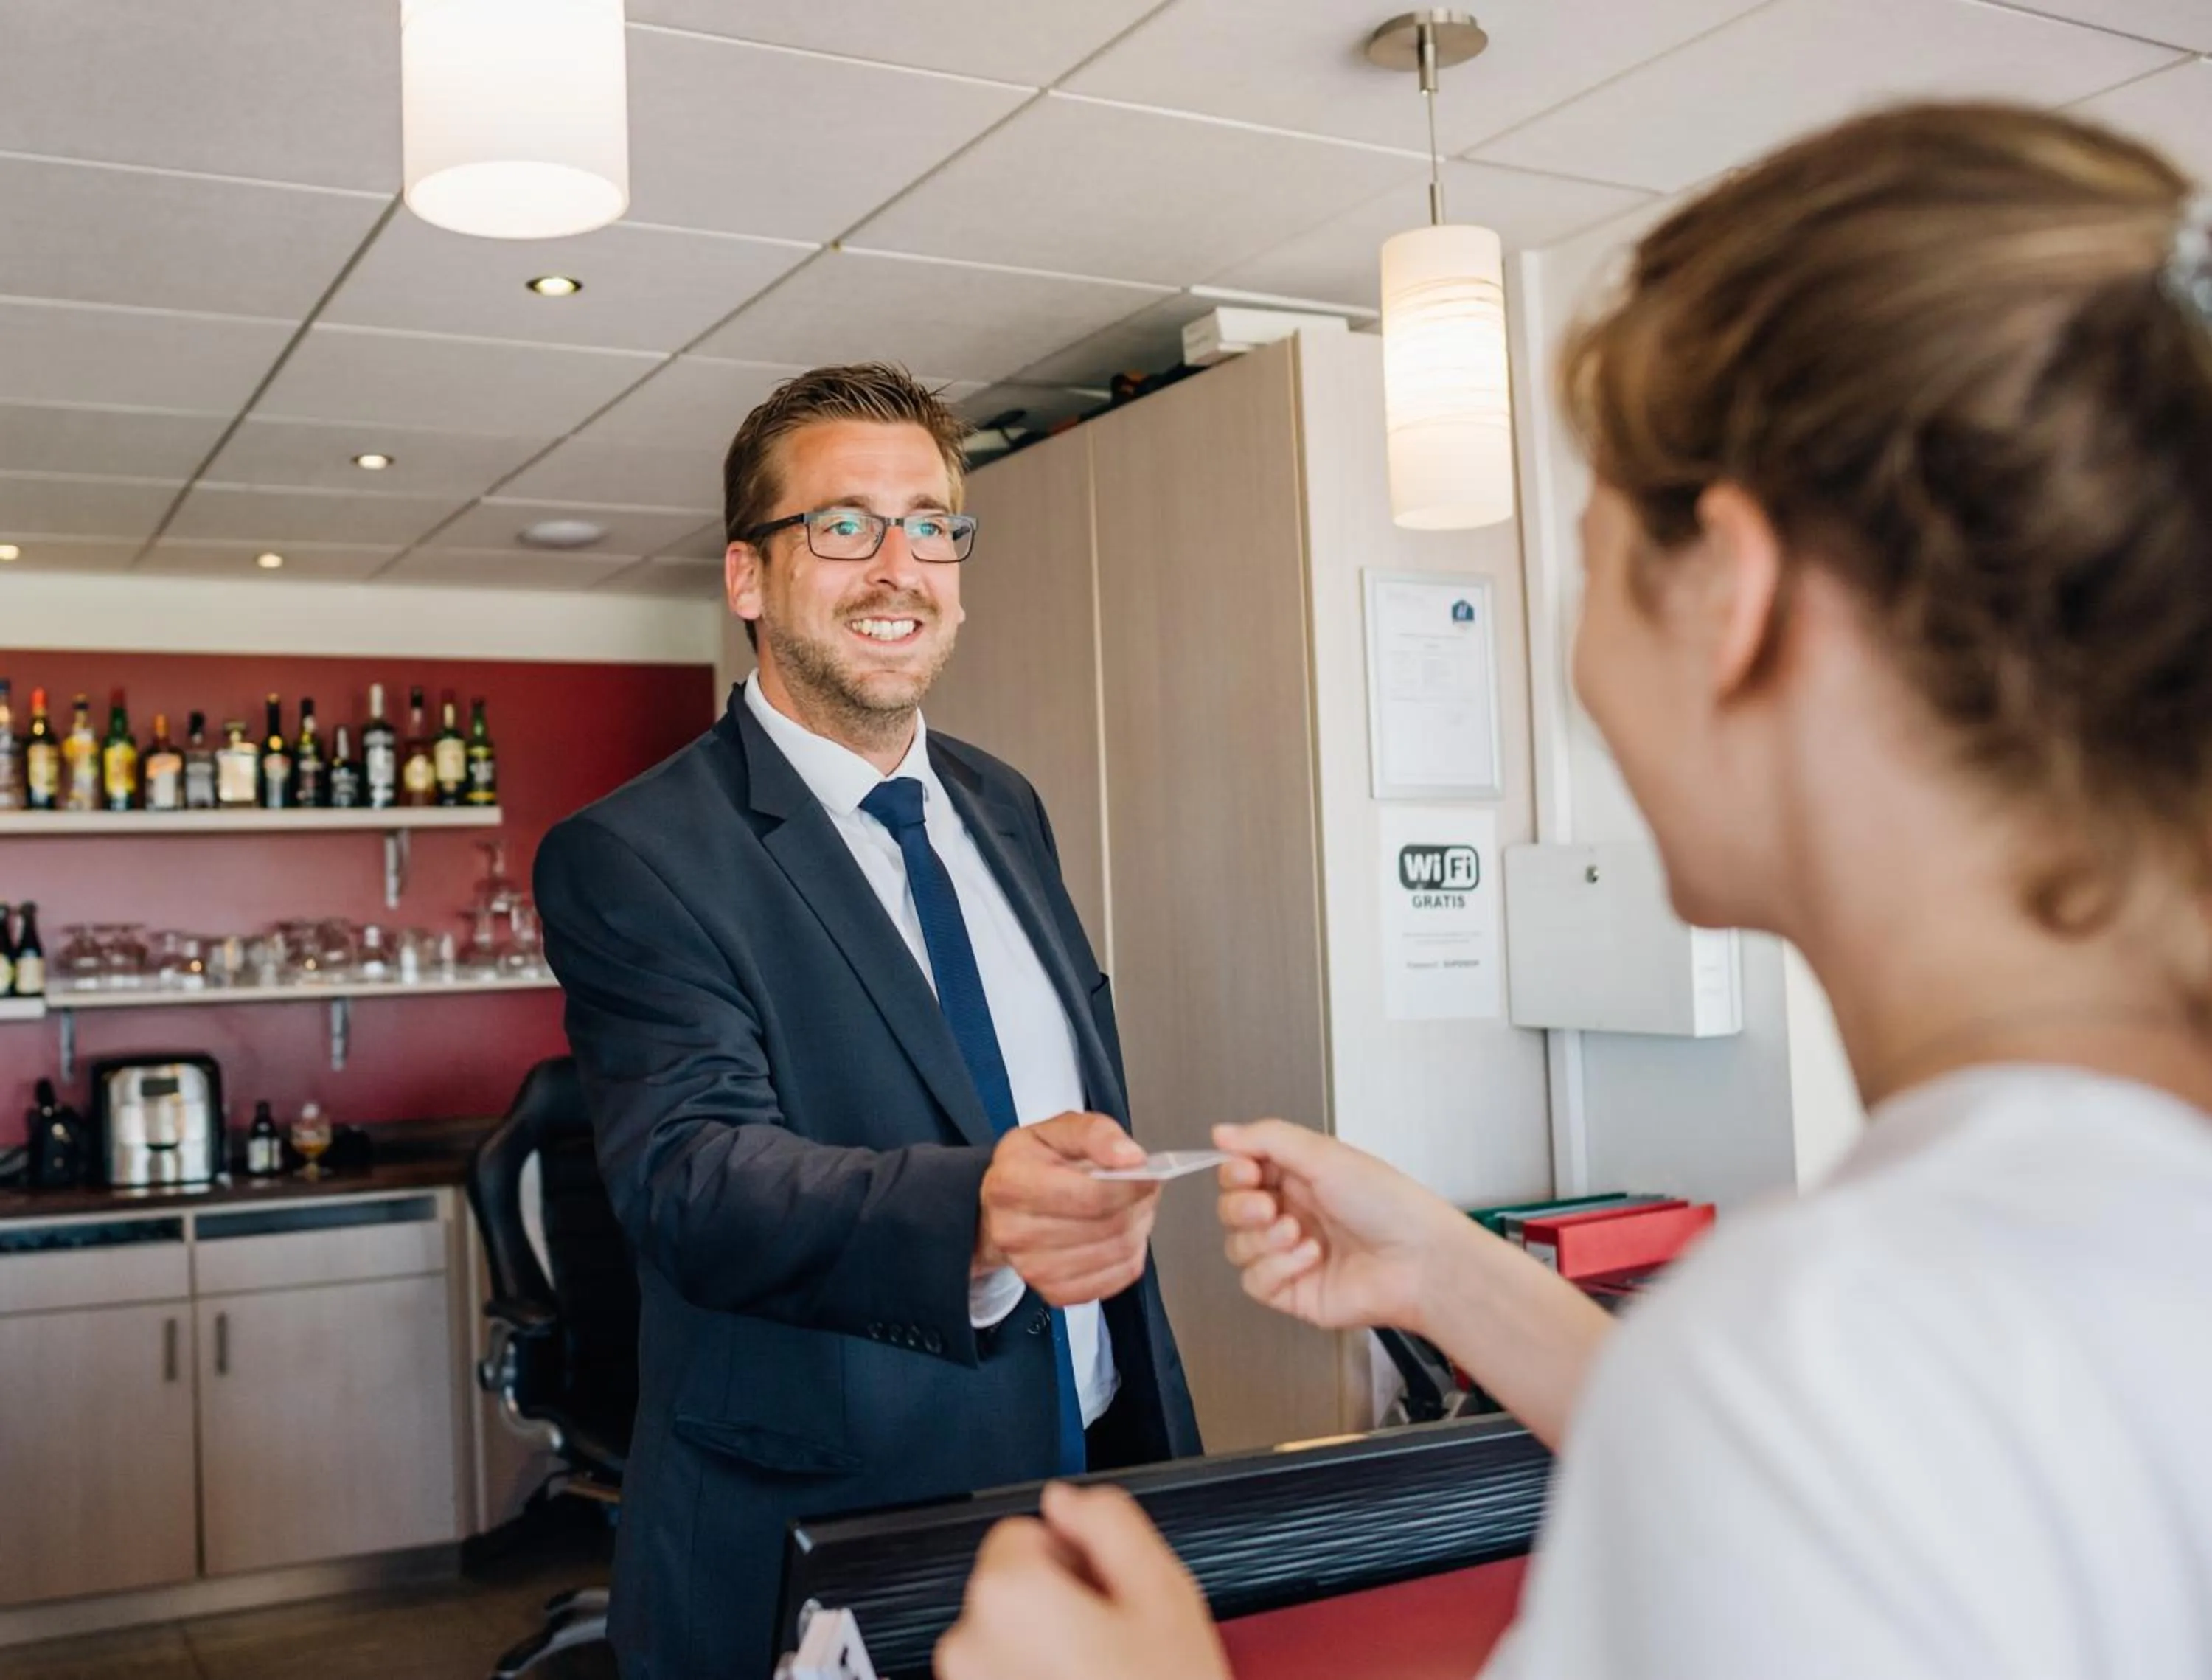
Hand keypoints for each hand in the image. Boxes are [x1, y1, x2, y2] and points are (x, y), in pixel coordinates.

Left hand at [936, 1482, 1229, 1679]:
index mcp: (1010, 1594)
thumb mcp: (1164, 1596)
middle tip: (1115, 1651)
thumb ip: (1110, 1523)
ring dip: (1045, 1660)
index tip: (1105, 1594)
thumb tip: (1068, 1501)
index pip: (1021, 1535)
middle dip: (1057, 1612)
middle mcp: (967, 1647)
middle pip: (1010, 1596)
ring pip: (1006, 1650)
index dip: (1073, 1559)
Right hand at [977, 1114, 1159, 1306]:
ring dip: (1136, 1230)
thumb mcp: (1059, 1129)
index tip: (1150, 1175)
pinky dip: (1127, 1259)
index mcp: (1013, 1182)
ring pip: (1114, 1255)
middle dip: (1137, 1206)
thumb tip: (1133, 1159)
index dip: (1131, 1186)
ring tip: (1132, 1209)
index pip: (1091, 1196)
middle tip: (1145, 1189)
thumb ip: (1096, 1134)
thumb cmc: (1035, 1163)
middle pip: (1106, 1227)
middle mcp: (1014, 1231)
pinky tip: (1119, 1237)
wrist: (1003, 1207)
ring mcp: (1031, 1267)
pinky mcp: (1051, 1292)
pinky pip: (1111, 1283)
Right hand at [1213, 1119, 1465, 1336]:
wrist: (1419, 1262)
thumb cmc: (1388, 1204)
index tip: (1246, 1172)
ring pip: (1237, 1247)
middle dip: (1241, 1206)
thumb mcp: (1326, 1155)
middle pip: (1231, 1210)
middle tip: (1266, 1206)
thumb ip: (1268, 1138)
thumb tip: (1222, 1132)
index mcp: (1299, 1178)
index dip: (1233, 1173)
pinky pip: (1255, 1282)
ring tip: (1297, 1232)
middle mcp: (1292, 1214)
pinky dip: (1277, 1267)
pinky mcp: (1293, 1292)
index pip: (1240, 1173)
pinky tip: (1310, 1257)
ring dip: (1262, 1239)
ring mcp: (1290, 1256)